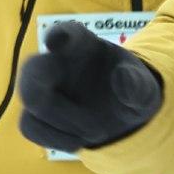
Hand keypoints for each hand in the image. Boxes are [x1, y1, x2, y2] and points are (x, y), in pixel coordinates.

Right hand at [17, 23, 163, 151]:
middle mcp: (54, 62)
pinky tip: (78, 142)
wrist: (120, 113)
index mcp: (81, 45)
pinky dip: (54, 139)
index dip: (58, 35)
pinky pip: (29, 127)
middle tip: (93, 126)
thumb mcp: (144, 87)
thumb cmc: (128, 88)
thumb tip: (124, 80)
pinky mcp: (36, 114)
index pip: (67, 32)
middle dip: (55, 99)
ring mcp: (41, 89)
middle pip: (32, 70)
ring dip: (64, 124)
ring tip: (97, 133)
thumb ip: (138, 83)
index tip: (55, 42)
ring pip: (31, 102)